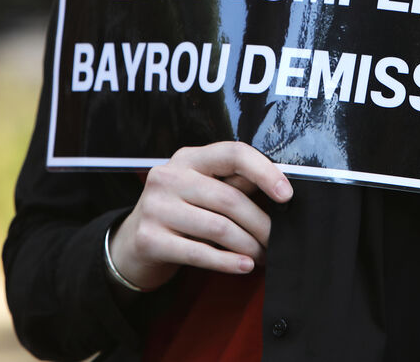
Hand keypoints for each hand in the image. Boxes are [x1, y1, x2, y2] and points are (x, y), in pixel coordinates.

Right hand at [109, 141, 292, 291]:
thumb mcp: (201, 189)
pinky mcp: (149, 239)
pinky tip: (244, 266)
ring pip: (219, 228)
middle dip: (261, 224)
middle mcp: (168, 177)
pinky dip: (228, 262)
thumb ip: (233, 184)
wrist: (132, 245)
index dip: (264, 171)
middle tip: (276, 240)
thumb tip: (278, 188)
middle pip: (229, 199)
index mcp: (188, 158)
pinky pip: (199, 253)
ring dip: (249, 246)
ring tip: (262, 256)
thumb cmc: (179, 213)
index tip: (286, 194)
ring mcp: (155, 207)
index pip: (233, 154)